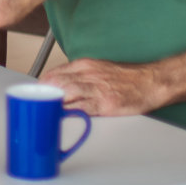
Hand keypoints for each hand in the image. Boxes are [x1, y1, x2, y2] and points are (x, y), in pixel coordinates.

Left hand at [42, 58, 162, 116]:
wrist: (150, 82)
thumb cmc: (126, 77)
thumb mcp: (99, 68)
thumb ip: (80, 75)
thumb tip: (61, 86)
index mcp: (85, 65)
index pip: (54, 73)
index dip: (41, 86)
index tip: (35, 94)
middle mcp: (88, 75)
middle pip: (56, 83)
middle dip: (42, 96)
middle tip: (35, 106)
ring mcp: (97, 89)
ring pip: (65, 94)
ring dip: (52, 104)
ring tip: (44, 113)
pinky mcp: (105, 104)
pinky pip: (82, 109)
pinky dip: (69, 114)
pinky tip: (62, 119)